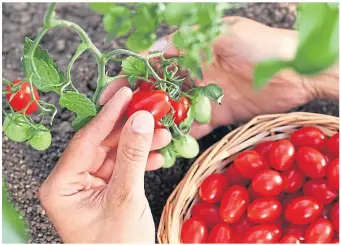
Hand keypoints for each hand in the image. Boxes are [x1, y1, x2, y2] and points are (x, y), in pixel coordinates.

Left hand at [39, 87, 169, 242]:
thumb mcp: (125, 197)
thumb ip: (132, 156)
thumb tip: (140, 120)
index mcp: (61, 185)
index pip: (86, 139)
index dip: (109, 114)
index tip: (126, 95)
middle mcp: (71, 181)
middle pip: (101, 143)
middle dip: (129, 129)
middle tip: (149, 110)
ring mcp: (88, 184)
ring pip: (115, 152)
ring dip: (139, 143)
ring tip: (162, 134)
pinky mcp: (105, 188)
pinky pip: (122, 165)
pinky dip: (140, 159)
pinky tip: (156, 153)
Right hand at [101, 17, 338, 138]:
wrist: (296, 71)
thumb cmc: (261, 46)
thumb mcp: (222, 33)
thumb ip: (187, 41)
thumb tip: (152, 49)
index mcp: (189, 53)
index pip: (151, 65)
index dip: (129, 78)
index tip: (110, 92)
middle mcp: (192, 76)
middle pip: (156, 92)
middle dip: (136, 105)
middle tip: (115, 121)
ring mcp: (203, 98)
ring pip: (172, 113)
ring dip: (155, 125)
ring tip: (136, 139)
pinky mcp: (217, 116)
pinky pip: (194, 128)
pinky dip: (180, 138)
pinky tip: (165, 149)